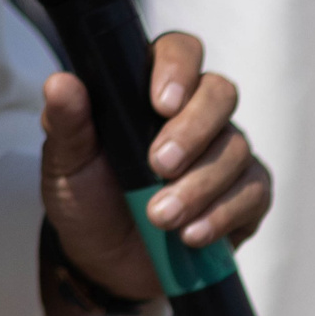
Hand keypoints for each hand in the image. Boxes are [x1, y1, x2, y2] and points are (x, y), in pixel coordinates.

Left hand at [39, 32, 270, 312]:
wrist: (110, 263)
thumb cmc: (90, 201)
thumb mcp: (67, 164)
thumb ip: (67, 123)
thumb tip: (61, 83)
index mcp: (152, 91)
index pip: (180, 53)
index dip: (178, 69)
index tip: (159, 103)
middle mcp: (198, 115)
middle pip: (220, 94)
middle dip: (193, 130)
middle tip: (159, 165)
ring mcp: (227, 155)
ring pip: (236, 149)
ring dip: (199, 186)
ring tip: (161, 217)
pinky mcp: (247, 197)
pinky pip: (253, 193)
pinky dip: (223, 214)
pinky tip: (192, 234)